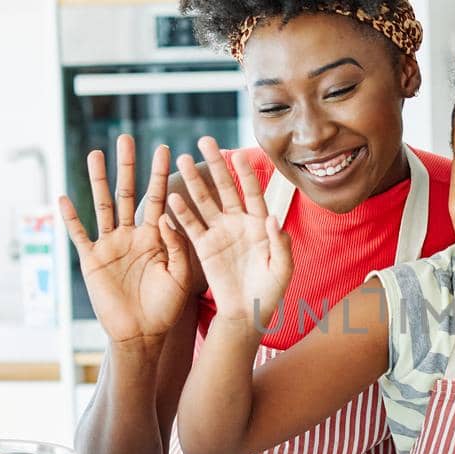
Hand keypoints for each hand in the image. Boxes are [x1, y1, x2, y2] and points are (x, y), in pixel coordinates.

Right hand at [58, 135, 192, 348]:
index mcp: (155, 237)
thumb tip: (168, 215)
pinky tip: (63, 197)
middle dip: (127, 166)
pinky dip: (71, 217)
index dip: (160, 175)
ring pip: (103, 206)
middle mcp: (131, 235)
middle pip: (128, 193)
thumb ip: (177, 246)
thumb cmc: (166, 307)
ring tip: (96, 154)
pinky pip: (80, 235)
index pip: (158, 198)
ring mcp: (110, 245)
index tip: (166, 149)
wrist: (143, 334)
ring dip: (98, 181)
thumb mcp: (180, 275)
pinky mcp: (92, 260)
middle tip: (125, 138)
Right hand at [166, 139, 291, 331]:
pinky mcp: (204, 246)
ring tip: (182, 159)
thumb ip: (279, 244)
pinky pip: (192, 226)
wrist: (247, 312)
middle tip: (205, 141)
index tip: (239, 154)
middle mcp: (238, 222)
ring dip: (194, 181)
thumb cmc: (270, 291)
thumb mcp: (282, 269)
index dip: (246, 174)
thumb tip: (271, 217)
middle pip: (226, 188)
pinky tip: (172, 197)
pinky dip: (182, 212)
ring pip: (205, 201)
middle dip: (216, 165)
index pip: (252, 192)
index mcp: (259, 223)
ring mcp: (220, 232)